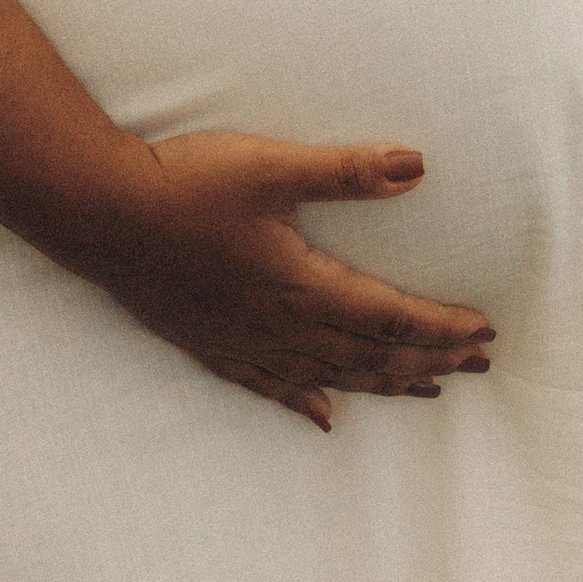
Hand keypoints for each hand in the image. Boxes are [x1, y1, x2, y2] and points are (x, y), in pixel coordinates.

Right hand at [81, 129, 495, 431]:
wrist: (98, 214)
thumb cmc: (183, 184)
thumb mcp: (270, 165)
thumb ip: (345, 170)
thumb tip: (417, 165)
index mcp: (300, 284)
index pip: (389, 318)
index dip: (441, 328)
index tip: (484, 332)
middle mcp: (278, 326)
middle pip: (370, 356)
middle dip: (430, 361)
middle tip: (479, 366)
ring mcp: (243, 342)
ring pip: (330, 376)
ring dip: (384, 384)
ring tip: (428, 391)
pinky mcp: (211, 344)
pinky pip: (270, 386)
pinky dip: (306, 401)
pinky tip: (324, 416)